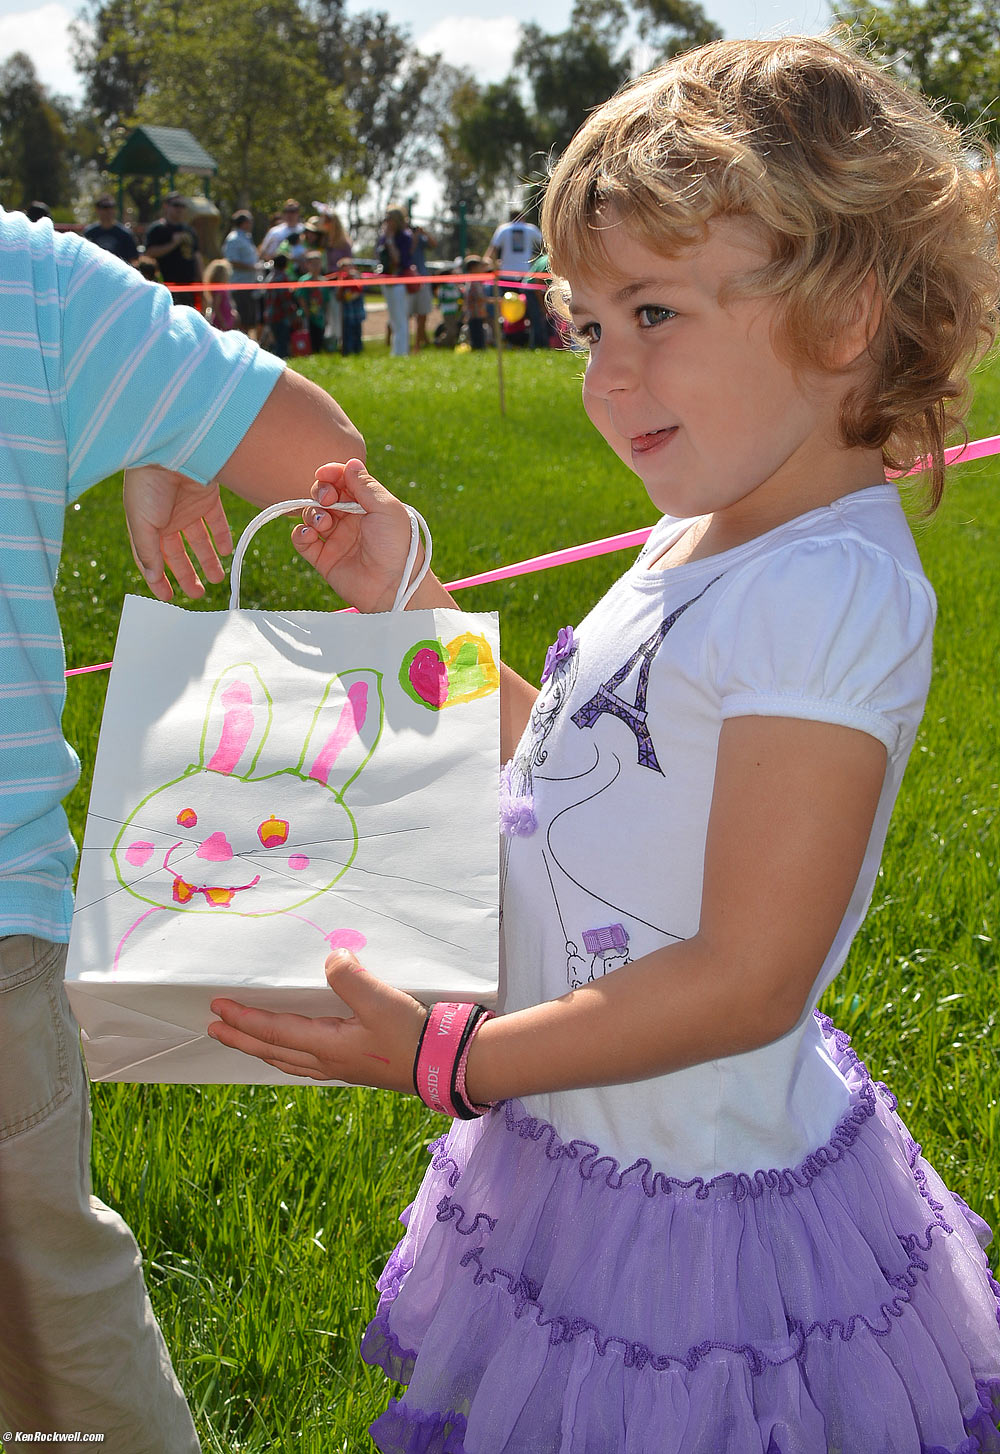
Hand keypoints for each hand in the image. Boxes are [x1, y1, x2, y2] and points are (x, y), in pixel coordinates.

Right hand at [123, 465, 232, 600]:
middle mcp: (167, 518)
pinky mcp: (207, 497)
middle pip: (178, 553)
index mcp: (146, 525)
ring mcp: (188, 507)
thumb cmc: (147, 484)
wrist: (170, 448)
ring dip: (208, 560)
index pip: (152, 558)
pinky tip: (226, 552)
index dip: (159, 579)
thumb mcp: (141, 523)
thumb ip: (148, 552)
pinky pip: (216, 522)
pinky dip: (222, 537)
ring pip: (200, 541)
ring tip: (217, 579)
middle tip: (198, 594)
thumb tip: (154, 576)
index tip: (168, 597)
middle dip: (187, 574)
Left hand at [207, 949, 427, 1088]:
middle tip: (215, 1028)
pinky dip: (287, 1054)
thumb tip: (330, 959)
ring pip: (288, 1059)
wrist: (443, 1065)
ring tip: (246, 1040)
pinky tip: (294, 1051)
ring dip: (262, 1048)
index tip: (216, 1008)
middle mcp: (326, 1062)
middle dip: (241, 1038)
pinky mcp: (355, 1067)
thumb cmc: (411, 1034)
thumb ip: (349, 976)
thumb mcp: (379, 999)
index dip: (243, 1019)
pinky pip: (306, 1063)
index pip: (273, 1030)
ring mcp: (340, 1068)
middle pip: (272, 1050)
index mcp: (325, 1046)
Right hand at [293, 458, 432, 612]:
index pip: (343, 480)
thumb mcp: (387, 508)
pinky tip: (310, 534)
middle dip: (321, 491)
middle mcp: (351, 519)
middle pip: (324, 494)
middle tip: (329, 500)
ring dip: (312, 512)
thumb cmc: (398, 545)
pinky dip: (300, 533)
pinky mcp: (324, 559)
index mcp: (368, 504)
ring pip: (311, 514)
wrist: (395, 586)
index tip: (325, 474)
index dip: (332, 473)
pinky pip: (303, 539)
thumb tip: (350, 462)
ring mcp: (336, 538)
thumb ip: (365, 485)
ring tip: (324, 523)